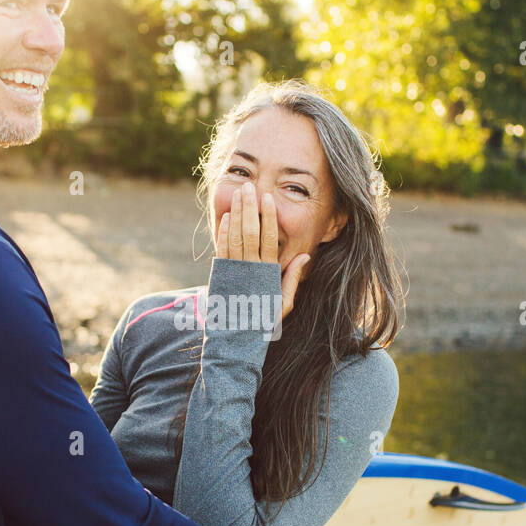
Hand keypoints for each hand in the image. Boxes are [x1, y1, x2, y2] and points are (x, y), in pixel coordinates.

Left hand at [214, 181, 309, 319]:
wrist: (237, 338)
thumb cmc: (264, 320)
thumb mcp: (283, 302)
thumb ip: (292, 278)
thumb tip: (304, 255)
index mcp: (269, 273)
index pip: (270, 238)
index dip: (268, 216)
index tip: (267, 198)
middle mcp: (251, 269)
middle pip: (251, 232)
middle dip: (250, 208)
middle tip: (250, 187)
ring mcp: (234, 271)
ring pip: (235, 237)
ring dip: (237, 214)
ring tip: (238, 194)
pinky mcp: (221, 275)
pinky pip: (222, 249)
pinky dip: (224, 232)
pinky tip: (227, 216)